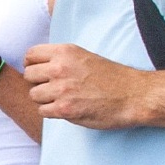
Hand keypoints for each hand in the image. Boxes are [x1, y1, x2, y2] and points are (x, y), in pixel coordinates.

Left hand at [22, 43, 144, 128]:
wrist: (135, 95)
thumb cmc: (112, 77)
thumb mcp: (84, 57)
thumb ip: (60, 59)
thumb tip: (36, 65)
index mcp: (65, 52)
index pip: (30, 55)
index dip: (33, 65)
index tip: (41, 72)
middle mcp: (60, 68)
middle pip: (28, 76)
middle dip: (38, 83)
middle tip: (54, 88)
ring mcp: (61, 89)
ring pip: (34, 95)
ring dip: (45, 99)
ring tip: (63, 99)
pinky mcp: (65, 109)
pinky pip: (42, 111)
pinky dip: (52, 112)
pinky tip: (66, 109)